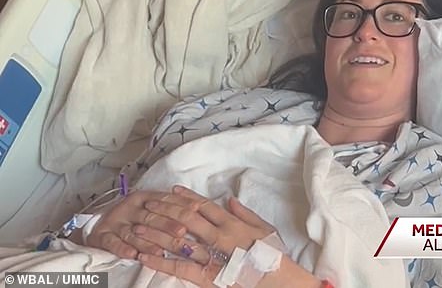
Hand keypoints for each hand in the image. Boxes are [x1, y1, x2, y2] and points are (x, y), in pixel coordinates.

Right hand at [85, 190, 187, 258]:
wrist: (100, 225)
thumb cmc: (134, 218)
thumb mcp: (151, 209)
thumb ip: (171, 208)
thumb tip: (200, 207)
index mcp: (144, 197)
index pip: (164, 199)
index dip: (181, 203)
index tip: (197, 210)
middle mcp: (130, 207)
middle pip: (150, 215)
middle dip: (167, 224)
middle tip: (182, 232)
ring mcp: (115, 221)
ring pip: (133, 232)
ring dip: (147, 241)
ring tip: (160, 250)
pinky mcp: (102, 235)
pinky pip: (112, 242)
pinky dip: (122, 249)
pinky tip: (133, 255)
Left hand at [134, 185, 275, 263]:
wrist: (276, 281)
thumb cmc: (273, 256)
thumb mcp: (265, 229)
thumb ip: (246, 213)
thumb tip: (229, 200)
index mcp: (232, 224)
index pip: (204, 206)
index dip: (185, 197)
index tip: (170, 190)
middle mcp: (218, 237)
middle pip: (185, 218)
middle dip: (163, 209)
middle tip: (146, 204)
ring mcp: (210, 256)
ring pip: (177, 240)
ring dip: (155, 232)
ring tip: (137, 226)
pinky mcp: (205, 275)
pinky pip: (178, 267)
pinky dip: (160, 261)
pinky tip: (143, 256)